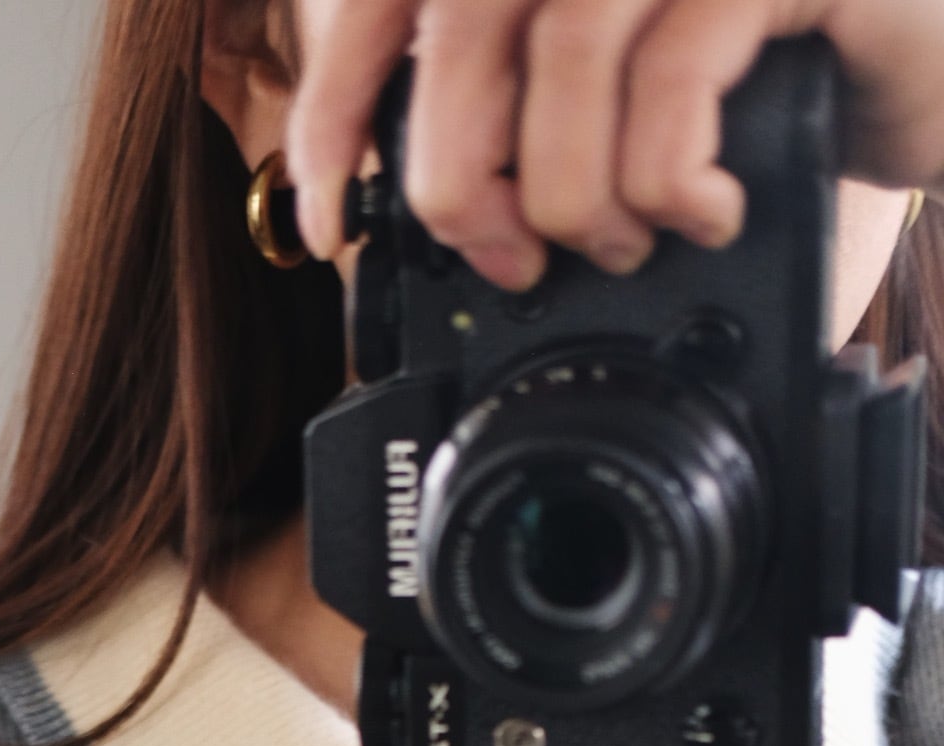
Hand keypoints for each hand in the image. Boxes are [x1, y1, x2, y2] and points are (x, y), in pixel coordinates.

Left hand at [287, 0, 943, 283]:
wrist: (933, 52)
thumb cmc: (772, 71)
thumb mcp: (620, 90)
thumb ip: (517, 108)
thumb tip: (417, 205)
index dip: (337, 106)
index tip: (325, 216)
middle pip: (466, 20)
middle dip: (459, 174)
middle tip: (505, 259)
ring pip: (566, 46)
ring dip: (572, 187)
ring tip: (619, 244)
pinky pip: (678, 73)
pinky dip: (667, 174)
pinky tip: (699, 211)